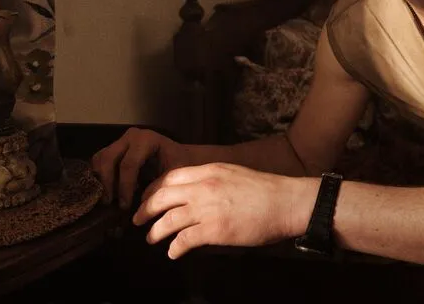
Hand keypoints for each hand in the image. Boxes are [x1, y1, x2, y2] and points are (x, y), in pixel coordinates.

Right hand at [91, 127, 190, 208]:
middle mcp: (132, 136)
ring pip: (100, 159)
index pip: (129, 164)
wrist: (179, 155)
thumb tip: (142, 202)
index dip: (124, 187)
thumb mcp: (176, 173)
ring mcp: (121, 140)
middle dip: (108, 183)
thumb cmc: (179, 164)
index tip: (125, 206)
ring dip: (101, 180)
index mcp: (147, 139)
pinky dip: (100, 176)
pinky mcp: (114, 147)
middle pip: (108, 159)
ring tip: (109, 199)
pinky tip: (108, 190)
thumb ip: (160, 185)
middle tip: (110, 203)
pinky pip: (99, 161)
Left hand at [132, 162, 310, 258]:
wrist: (286, 202)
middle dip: (145, 209)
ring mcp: (207, 208)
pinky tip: (173, 252)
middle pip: (161, 197)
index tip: (148, 198)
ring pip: (167, 220)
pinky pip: (183, 240)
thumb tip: (196, 193)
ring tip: (151, 238)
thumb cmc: (267, 190)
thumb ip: (213, 180)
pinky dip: (174, 248)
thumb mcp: (234, 174)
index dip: (153, 189)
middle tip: (137, 219)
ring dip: (155, 231)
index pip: (170, 177)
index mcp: (209, 170)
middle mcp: (204, 187)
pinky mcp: (213, 230)